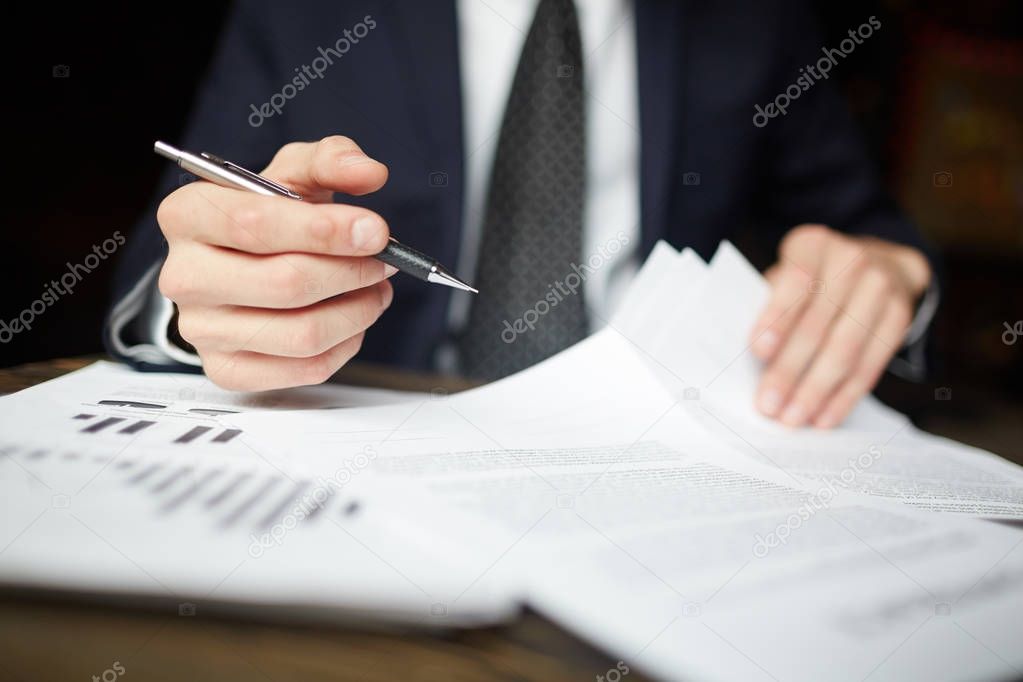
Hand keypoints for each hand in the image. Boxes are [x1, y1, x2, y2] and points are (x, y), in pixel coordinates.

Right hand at [157, 136, 395, 390]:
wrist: (240, 264)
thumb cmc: (268, 218)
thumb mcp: (294, 174)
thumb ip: (331, 160)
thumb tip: (369, 172)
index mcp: (188, 215)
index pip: (255, 224)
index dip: (325, 230)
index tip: (375, 230)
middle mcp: (184, 275)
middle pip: (286, 283)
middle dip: (352, 272)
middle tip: (384, 262)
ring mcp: (200, 330)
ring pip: (302, 333)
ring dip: (357, 311)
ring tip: (375, 290)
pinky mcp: (226, 370)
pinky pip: (304, 369)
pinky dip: (345, 345)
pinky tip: (352, 321)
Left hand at [749, 224, 930, 427]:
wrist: (879, 263)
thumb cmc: (812, 279)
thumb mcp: (787, 277)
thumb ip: (769, 307)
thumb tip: (751, 363)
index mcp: (812, 245)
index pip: (795, 282)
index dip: (777, 318)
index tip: (758, 354)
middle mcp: (851, 260)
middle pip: (818, 323)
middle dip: (791, 370)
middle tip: (769, 405)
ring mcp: (881, 286)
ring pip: (846, 348)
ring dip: (816, 390)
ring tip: (793, 419)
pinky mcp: (900, 315)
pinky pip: (871, 363)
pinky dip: (845, 395)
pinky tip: (825, 417)